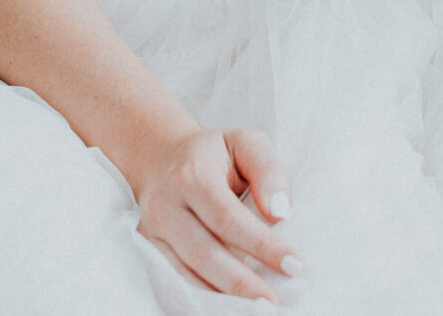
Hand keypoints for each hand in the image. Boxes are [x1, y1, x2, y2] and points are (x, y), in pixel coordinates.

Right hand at [128, 125, 299, 300]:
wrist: (162, 156)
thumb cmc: (214, 153)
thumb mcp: (246, 143)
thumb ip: (268, 170)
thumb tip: (279, 213)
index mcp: (192, 173)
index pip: (229, 218)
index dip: (262, 245)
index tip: (294, 264)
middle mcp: (164, 203)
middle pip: (205, 253)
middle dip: (243, 282)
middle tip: (274, 302)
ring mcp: (151, 228)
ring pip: (187, 272)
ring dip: (224, 296)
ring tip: (256, 307)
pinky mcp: (148, 246)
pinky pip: (176, 278)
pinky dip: (204, 294)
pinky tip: (230, 304)